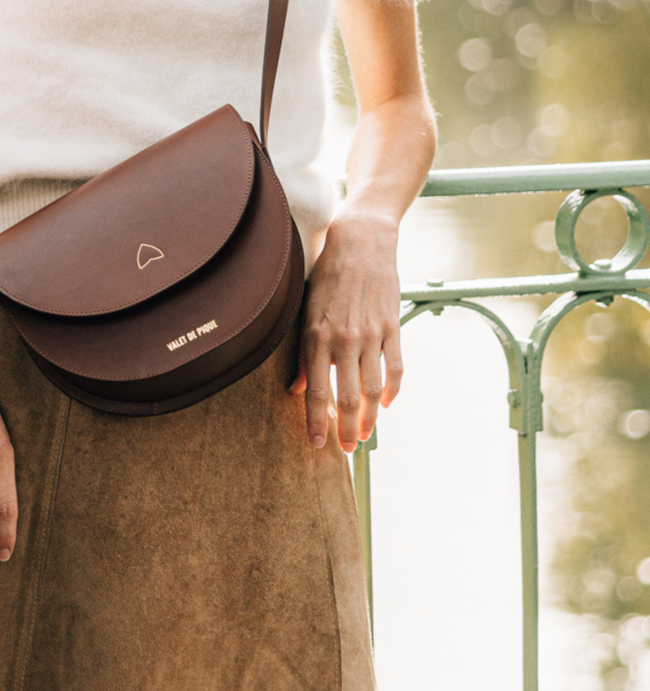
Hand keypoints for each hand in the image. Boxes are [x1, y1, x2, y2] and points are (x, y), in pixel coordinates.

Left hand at [292, 210, 404, 452]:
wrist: (360, 242)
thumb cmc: (326, 275)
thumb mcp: (304, 310)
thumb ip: (302, 352)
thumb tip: (295, 389)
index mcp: (316, 335)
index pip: (314, 390)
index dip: (315, 421)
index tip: (316, 444)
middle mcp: (343, 339)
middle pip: (347, 397)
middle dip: (346, 428)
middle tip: (347, 449)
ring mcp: (371, 334)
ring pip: (373, 389)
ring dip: (370, 417)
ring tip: (366, 434)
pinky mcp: (393, 327)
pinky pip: (395, 368)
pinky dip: (392, 391)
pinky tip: (387, 405)